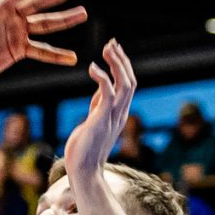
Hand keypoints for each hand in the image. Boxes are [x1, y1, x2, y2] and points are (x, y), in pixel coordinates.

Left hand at [61, 38, 135, 186]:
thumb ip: (99, 106)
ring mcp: (113, 117)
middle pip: (131, 81)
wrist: (83, 172)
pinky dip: (102, 78)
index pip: (128, 85)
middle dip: (122, 60)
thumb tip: (100, 90)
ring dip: (117, 64)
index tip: (114, 50)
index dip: (123, 66)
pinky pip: (108, 94)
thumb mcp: (94, 122)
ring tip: (107, 48)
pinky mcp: (101, 120)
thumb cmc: (84, 150)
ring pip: (125, 84)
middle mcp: (120, 113)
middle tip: (111, 43)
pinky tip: (92, 68)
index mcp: (119, 113)